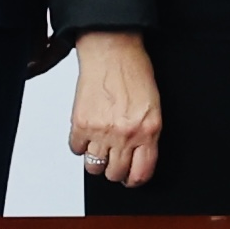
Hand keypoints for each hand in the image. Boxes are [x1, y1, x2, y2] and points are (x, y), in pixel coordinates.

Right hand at [66, 30, 161, 187]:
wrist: (112, 49)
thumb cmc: (134, 71)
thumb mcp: (153, 106)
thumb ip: (147, 134)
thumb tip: (138, 159)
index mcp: (148, 130)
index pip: (141, 173)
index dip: (134, 179)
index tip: (131, 176)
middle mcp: (126, 134)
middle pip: (115, 174)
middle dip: (114, 169)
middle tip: (114, 156)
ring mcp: (102, 131)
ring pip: (94, 167)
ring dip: (96, 159)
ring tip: (100, 144)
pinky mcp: (81, 124)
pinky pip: (76, 149)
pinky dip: (80, 144)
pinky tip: (88, 131)